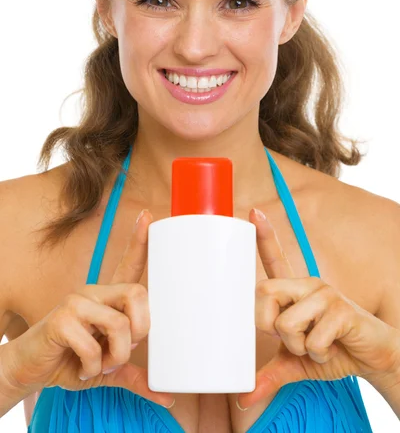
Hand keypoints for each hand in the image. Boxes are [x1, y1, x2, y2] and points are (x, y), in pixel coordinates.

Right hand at [3, 208, 174, 408]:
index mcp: (107, 297)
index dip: (140, 241)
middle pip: (137, 294)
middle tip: (126, 349)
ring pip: (120, 325)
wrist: (29, 370)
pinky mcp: (62, 319)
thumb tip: (169, 397)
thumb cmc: (70, 362)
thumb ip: (135, 376)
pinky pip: (94, 345)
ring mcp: (77, 302)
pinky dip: (92, 367)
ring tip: (100, 364)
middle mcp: (94, 292)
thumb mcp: (108, 369)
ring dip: (115, 356)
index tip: (150, 216)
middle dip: (140, 330)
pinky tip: (81, 368)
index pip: (128, 264)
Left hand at [236, 208, 399, 410]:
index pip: (275, 259)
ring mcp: (325, 294)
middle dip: (270, 326)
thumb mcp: (296, 363)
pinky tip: (333, 347)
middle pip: (265, 294)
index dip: (265, 237)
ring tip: (316, 345)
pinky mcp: (341, 310)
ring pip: (286, 323)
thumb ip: (270, 373)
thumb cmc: (333, 352)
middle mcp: (307, 285)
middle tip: (292, 338)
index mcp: (294, 291)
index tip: (254, 212)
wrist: (374, 360)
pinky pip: (312, 338)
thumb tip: (243, 398)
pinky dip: (318, 354)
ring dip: (299, 346)